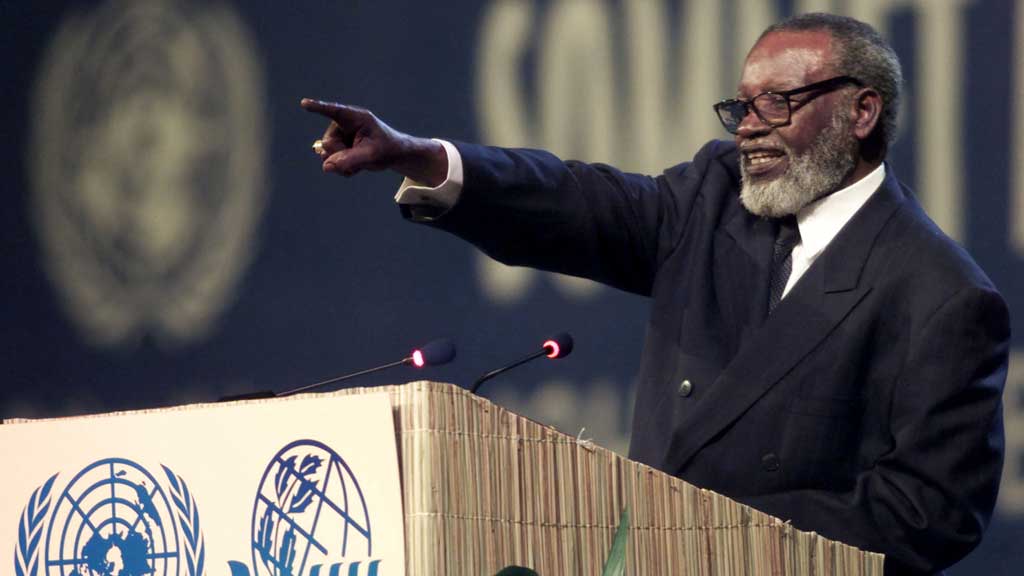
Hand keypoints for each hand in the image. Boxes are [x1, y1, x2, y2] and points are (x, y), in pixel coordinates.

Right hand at [300, 99, 447, 185]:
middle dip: (342, 156)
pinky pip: (330, 162)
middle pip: (329, 144)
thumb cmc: (386, 148)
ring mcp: (337, 136)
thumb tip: (326, 166)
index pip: (334, 111)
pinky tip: (355, 165)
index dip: (318, 107)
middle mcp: (342, 125)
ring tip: (360, 161)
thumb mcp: (372, 155)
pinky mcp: (335, 147)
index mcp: (354, 118)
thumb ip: (350, 160)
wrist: (392, 154)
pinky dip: (343, 168)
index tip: (305, 103)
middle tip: (362, 157)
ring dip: (343, 164)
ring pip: (327, 155)